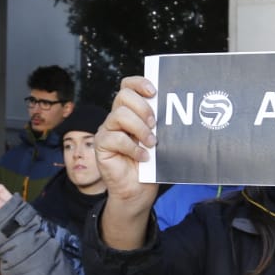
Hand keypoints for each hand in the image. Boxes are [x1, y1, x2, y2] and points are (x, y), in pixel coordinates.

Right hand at [95, 75, 159, 208]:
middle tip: (155, 124)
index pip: (128, 86)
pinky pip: (116, 138)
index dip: (139, 83)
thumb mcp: (158, 140)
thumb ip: (158, 125)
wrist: (137, 191)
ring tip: (151, 143)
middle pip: (124, 95)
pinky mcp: (101, 145)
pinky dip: (133, 148)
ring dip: (140, 128)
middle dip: (143, 108)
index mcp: (130, 111)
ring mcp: (107, 130)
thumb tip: (173, 112)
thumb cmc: (149, 165)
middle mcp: (116, 117)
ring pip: (119, 114)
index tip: (154, 92)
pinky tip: (143, 157)